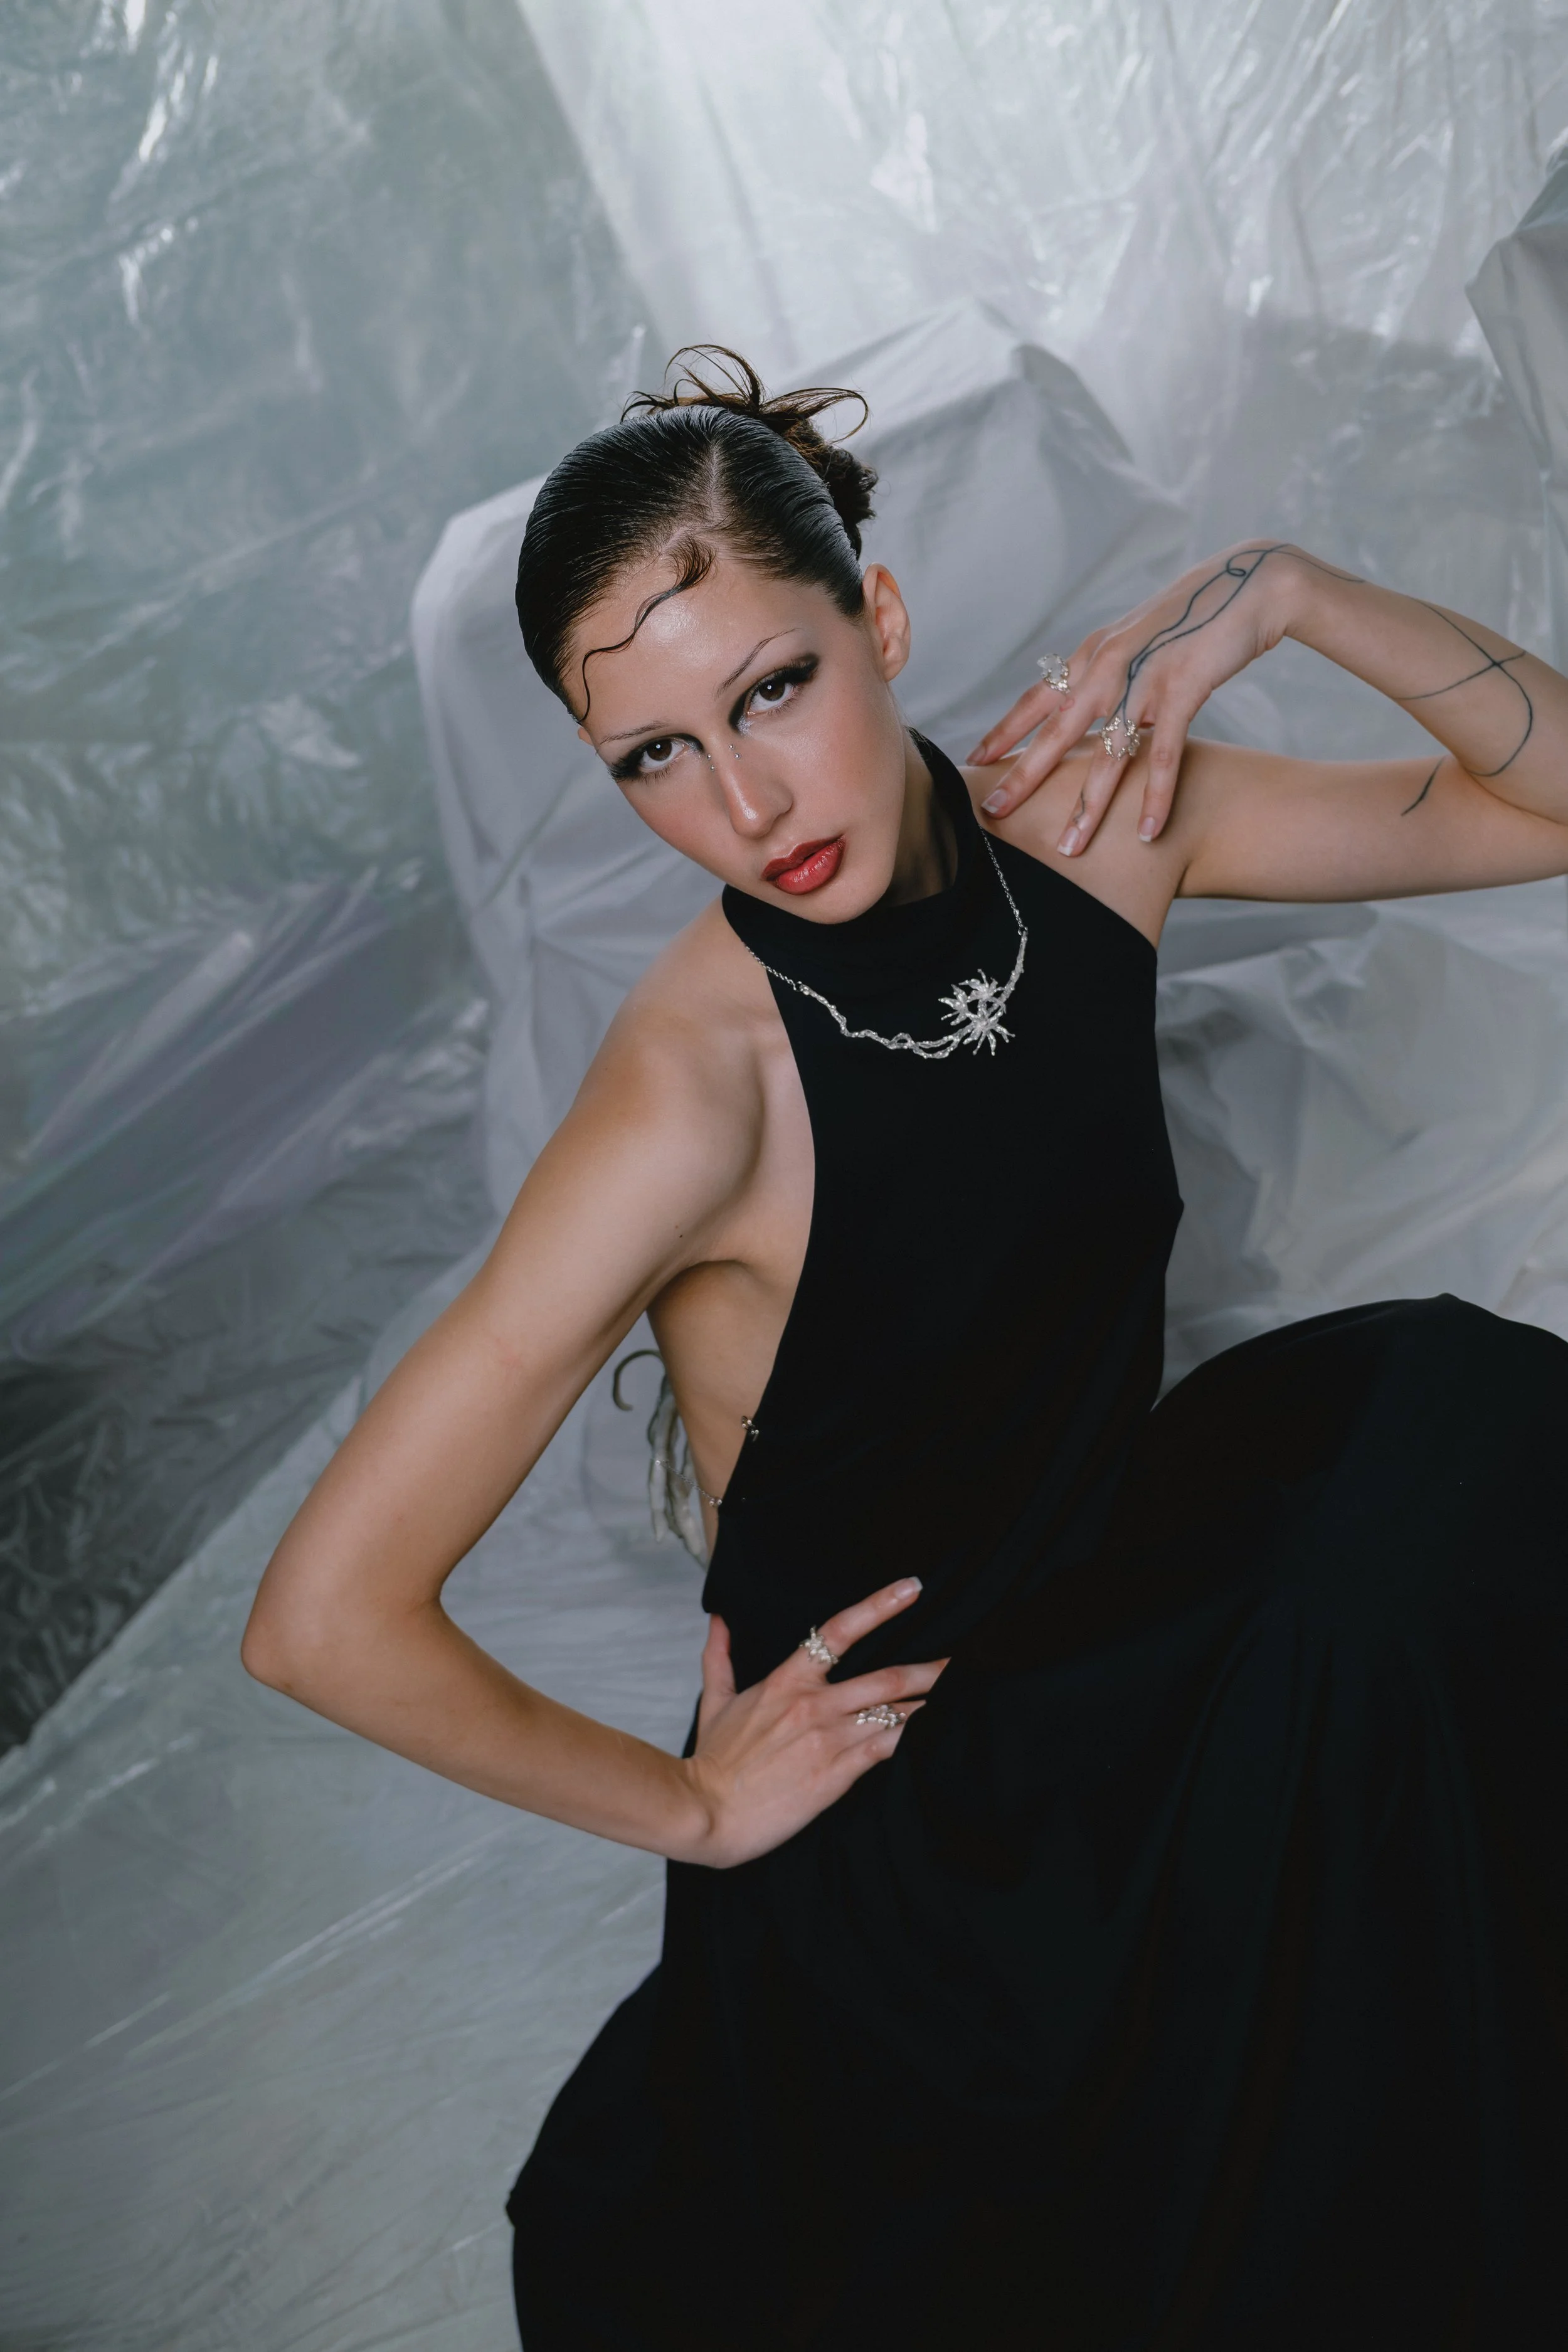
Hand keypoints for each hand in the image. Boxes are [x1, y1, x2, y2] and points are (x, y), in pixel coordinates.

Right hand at [681, 1576, 946, 1867]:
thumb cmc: (713, 1760)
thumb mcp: (714, 1701)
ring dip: (933, 1704)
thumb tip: (720, 1620)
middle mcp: (814, 1704)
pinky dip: (917, 1739)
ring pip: (896, 1713)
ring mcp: (830, 1738)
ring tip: (965, 1693)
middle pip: (888, 1677)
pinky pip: (889, 1749)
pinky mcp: (838, 1773)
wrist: (707, 1811)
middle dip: (932, 1667)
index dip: (880, 1606)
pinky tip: (940, 1733)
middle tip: (965, 1656)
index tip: (911, 1589)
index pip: (839, 1630)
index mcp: (786, 1681)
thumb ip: (720, 1657)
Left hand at [967, 541, 1306, 853]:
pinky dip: (1156, 796)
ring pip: (1107, 754)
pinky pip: (1164, 755)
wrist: (1248, 585)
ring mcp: (1143, 678)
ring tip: (1070, 848)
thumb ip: (1105, 672)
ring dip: (1088, 806)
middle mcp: (1108, 665)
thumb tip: (1081, 705)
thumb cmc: (1190, 620)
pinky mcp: (1183, 689)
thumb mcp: (1134, 641)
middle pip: (1055, 732)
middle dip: (1023, 776)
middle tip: (993, 813)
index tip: (974, 761)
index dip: (1003, 731)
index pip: (1036, 699)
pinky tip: (1149, 832)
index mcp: (1092, 654)